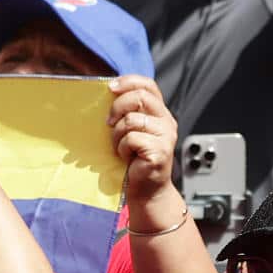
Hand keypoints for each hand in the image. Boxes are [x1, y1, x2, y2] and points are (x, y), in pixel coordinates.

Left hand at [108, 75, 178, 206]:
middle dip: (118, 106)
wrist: (145, 191)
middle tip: (108, 122)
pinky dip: (121, 148)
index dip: (129, 82)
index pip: (148, 85)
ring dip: (117, 134)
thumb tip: (106, 96)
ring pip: (132, 120)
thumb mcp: (129, 131)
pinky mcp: (160, 151)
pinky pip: (132, 139)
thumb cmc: (132, 161)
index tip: (110, 87)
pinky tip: (125, 157)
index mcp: (159, 113)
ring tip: (118, 147)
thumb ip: (125, 114)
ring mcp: (166, 136)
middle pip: (140, 97)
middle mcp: (166, 121)